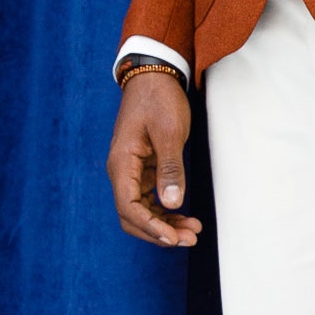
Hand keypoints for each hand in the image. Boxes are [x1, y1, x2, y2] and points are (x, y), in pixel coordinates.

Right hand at [107, 73, 202, 248]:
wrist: (154, 76)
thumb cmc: (159, 100)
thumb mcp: (168, 132)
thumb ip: (170, 168)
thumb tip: (172, 203)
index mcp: (122, 163)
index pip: (129, 207)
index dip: (150, 226)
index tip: (173, 237)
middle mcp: (122, 171)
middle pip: (132, 216)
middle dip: (158, 231)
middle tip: (188, 239)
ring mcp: (132, 172)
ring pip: (143, 210)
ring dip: (165, 224)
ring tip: (192, 231)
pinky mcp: (143, 170)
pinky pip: (150, 199)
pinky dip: (166, 211)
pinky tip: (185, 217)